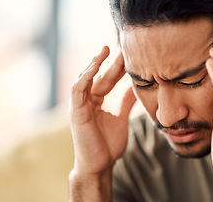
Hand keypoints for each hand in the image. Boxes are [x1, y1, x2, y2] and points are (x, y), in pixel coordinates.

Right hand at [69, 46, 135, 175]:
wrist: (100, 165)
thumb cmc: (108, 145)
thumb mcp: (121, 118)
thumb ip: (125, 103)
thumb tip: (136, 88)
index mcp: (96, 102)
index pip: (108, 80)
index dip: (118, 67)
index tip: (130, 55)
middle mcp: (87, 101)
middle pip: (99, 76)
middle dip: (110, 61)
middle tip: (122, 47)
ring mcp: (79, 105)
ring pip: (85, 78)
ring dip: (94, 63)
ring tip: (105, 50)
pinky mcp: (75, 111)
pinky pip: (77, 89)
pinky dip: (85, 76)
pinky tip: (95, 66)